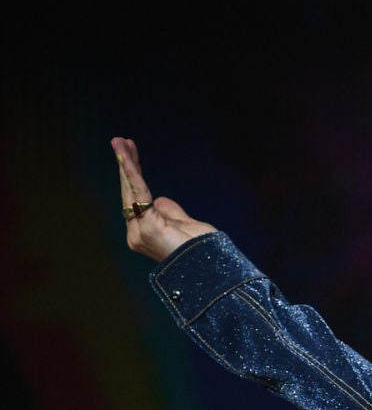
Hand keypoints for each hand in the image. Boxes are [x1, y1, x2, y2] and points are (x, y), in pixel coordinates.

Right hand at [113, 136, 215, 260]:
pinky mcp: (146, 227)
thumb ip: (171, 211)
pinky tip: (127, 156)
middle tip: (120, 141)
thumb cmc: (204, 251)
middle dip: (126, 165)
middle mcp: (136, 233)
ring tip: (120, 141)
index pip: (137, 198)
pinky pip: (138, 193)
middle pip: (130, 192)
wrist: (212, 268)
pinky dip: (133, 173)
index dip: (134, 175)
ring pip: (131, 190)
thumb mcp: (186, 225)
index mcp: (145, 232)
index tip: (131, 152)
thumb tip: (158, 199)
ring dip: (126, 163)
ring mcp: (139, 232)